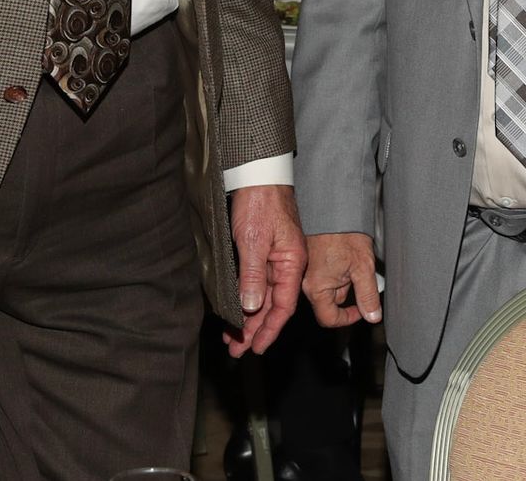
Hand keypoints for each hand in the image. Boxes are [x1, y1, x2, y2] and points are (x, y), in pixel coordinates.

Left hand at [225, 184, 305, 357]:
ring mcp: (276, 258)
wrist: (259, 174)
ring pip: (264, 296)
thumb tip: (253, 307)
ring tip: (233, 338)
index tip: (257, 348)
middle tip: (237, 350)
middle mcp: (287, 264)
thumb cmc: (260, 203)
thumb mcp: (253, 240)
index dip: (270, 329)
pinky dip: (247, 299)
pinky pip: (257, 283)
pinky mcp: (264, 251)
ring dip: (249, 318)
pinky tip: (237, 310)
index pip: (283, 306)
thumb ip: (253, 275)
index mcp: (292, 263)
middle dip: (255, 330)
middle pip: (274, 305)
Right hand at [304, 231, 381, 328]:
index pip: (329, 318)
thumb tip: (372, 316)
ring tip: (356, 261)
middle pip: (329, 302)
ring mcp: (307, 270)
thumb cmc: (345, 232)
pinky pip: (325, 275)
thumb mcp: (363, 267)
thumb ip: (368, 296)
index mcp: (316, 287)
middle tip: (362, 275)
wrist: (335, 206)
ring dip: (344, 281)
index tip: (362, 309)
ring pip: (329, 287)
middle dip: (349, 293)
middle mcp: (307, 281)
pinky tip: (348, 256)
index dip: (348, 318)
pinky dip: (338, 271)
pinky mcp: (310, 260)